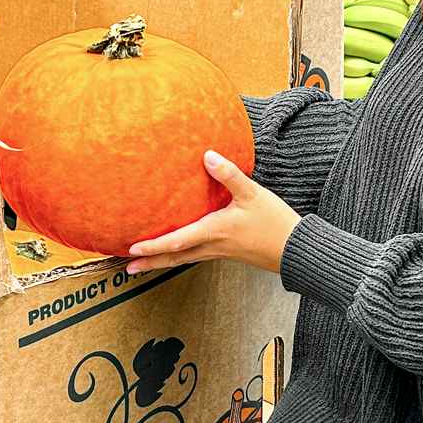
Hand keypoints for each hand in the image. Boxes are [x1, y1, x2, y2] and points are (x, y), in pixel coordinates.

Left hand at [126, 151, 299, 275]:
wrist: (295, 249)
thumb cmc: (274, 222)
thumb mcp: (252, 194)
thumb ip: (229, 175)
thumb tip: (207, 155)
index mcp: (214, 231)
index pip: (177, 242)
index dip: (154, 246)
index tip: (133, 249)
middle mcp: (212, 246)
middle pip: (174, 258)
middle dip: (150, 263)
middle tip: (127, 267)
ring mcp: (218, 252)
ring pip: (183, 260)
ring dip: (161, 263)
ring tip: (142, 265)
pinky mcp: (226, 252)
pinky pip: (195, 256)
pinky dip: (179, 256)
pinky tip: (176, 251)